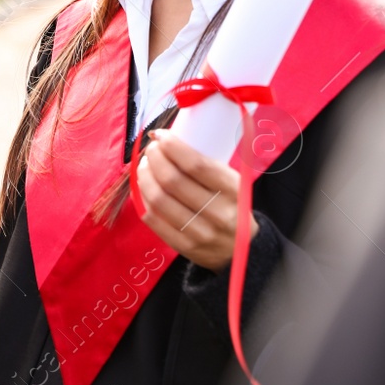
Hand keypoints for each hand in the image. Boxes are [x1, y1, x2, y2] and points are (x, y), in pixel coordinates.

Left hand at [134, 129, 256, 272]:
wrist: (241, 249)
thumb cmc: (231, 205)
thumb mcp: (231, 182)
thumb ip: (206, 165)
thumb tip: (167, 140)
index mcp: (232, 191)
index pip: (196, 164)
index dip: (172, 146)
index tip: (161, 135)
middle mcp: (218, 213)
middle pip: (172, 180)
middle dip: (155, 158)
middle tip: (151, 149)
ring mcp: (200, 233)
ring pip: (159, 200)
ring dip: (145, 177)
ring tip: (144, 166)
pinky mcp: (184, 247)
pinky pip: (153, 219)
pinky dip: (143, 199)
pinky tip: (144, 187)